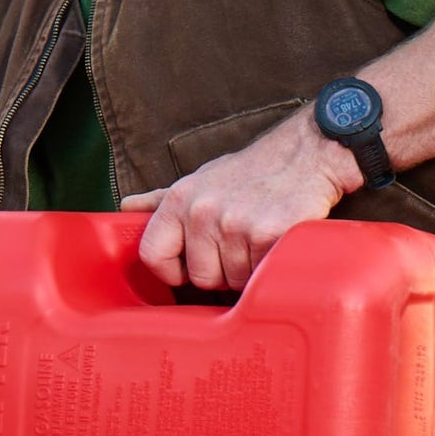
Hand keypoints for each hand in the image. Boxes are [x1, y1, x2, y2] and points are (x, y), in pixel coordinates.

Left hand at [121, 108, 362, 289]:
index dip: (171, 270)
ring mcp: (234, 223)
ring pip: (233, 281)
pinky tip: (277, 243)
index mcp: (179, 199)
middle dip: (222, 271)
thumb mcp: (201, 179)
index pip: (152, 254)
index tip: (190, 267)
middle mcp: (202, 211)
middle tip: (240, 244)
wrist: (307, 153)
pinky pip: (261, 277)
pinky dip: (271, 267)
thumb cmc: (251, 172)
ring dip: (250, 270)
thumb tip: (127, 208)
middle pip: (200, 277)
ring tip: (260, 239)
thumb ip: (162, 199)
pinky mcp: (267, 234)